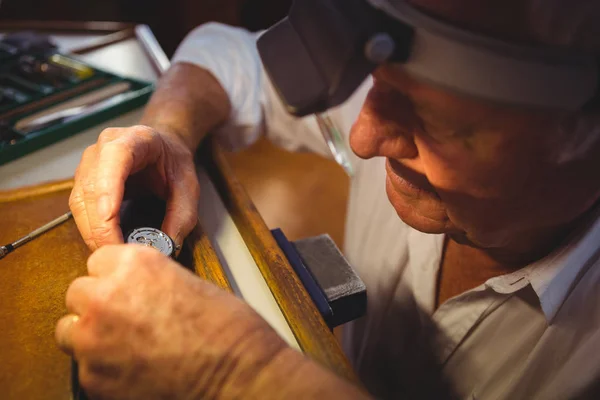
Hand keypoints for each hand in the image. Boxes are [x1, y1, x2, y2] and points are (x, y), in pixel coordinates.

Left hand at [55, 244, 287, 399]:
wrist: (237, 373)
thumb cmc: (225, 329)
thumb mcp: (187, 282)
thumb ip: (149, 282)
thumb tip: (133, 290)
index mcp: (133, 264)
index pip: (98, 260)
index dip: (114, 276)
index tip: (124, 287)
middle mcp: (105, 296)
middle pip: (78, 293)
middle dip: (98, 304)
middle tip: (126, 317)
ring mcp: (94, 340)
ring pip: (70, 330)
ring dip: (91, 334)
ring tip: (124, 343)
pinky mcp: (94, 378)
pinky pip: (84, 366)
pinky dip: (103, 367)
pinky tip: (132, 367)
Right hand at [69, 125, 199, 249]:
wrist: (163, 148)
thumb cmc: (173, 162)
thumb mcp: (188, 186)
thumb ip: (182, 215)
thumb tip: (169, 246)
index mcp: (135, 139)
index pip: (115, 157)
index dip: (109, 187)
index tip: (110, 217)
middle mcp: (105, 147)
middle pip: (92, 185)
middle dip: (101, 223)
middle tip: (116, 250)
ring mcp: (89, 162)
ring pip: (80, 199)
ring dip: (92, 230)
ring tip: (112, 251)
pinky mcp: (83, 180)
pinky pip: (78, 207)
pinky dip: (89, 228)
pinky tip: (104, 243)